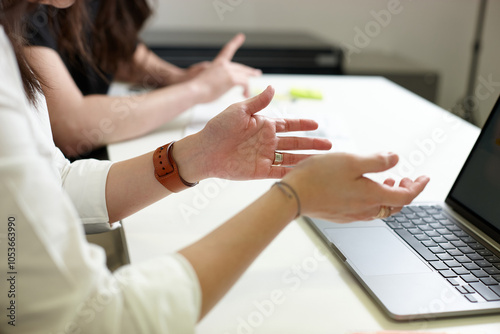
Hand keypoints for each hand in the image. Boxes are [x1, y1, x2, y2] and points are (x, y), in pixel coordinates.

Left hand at [173, 86, 331, 181]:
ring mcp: (264, 157)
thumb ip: (258, 102)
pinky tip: (305, 174)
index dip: (303, 125)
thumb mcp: (239, 111)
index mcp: (263, 125)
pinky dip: (292, 173)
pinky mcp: (259, 171)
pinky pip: (280, 172)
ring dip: (306, 158)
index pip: (288, 124)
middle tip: (329, 144)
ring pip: (291, 158)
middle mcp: (266, 141)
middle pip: (294, 142)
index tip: (317, 125)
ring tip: (322, 160)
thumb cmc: (218, 128)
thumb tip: (272, 88)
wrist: (204, 151)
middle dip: (312, 143)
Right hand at [188, 33, 261, 101]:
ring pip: (244, 76)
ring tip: (247, 93)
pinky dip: (246, 89)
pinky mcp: (232, 79)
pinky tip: (245, 94)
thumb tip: (218, 84)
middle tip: (256, 73)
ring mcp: (228, 71)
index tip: (241, 36)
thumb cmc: (194, 88)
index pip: (227, 50)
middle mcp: (223, 65)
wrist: (193, 90)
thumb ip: (213, 78)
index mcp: (216, 63)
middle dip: (248, 71)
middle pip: (240, 67)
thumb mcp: (204, 79)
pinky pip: (245, 83)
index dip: (235, 42)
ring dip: (247, 86)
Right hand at [282, 152, 429, 222]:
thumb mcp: (352, 161)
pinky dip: (373, 198)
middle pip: (395, 205)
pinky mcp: (340, 215)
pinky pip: (365, 209)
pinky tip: (363, 187)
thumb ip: (377, 161)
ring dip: (388, 194)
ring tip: (387, 179)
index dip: (418, 186)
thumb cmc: (318, 177)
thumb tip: (395, 158)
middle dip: (404, 191)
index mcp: (372, 195)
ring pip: (380, 208)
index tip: (424, 178)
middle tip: (406, 177)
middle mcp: (365, 209)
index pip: (406, 196)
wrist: (293, 196)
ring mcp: (352, 214)